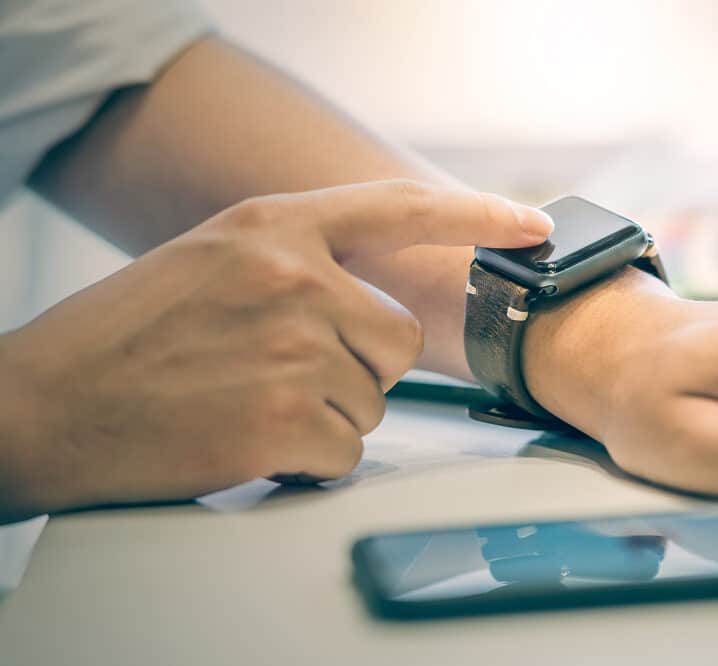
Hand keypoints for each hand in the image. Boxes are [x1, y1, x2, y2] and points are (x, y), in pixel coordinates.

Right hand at [0, 180, 553, 521]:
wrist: (45, 403)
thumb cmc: (127, 336)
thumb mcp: (212, 261)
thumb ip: (298, 261)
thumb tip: (377, 298)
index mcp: (274, 227)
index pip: (400, 207)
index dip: (477, 215)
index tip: (535, 227)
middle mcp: (294, 277)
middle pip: (398, 338)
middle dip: (358, 368)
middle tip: (284, 375)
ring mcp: (293, 347)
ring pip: (373, 399)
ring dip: (325, 414)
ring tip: (248, 402)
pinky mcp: (286, 420)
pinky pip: (346, 453)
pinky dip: (306, 461)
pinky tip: (245, 440)